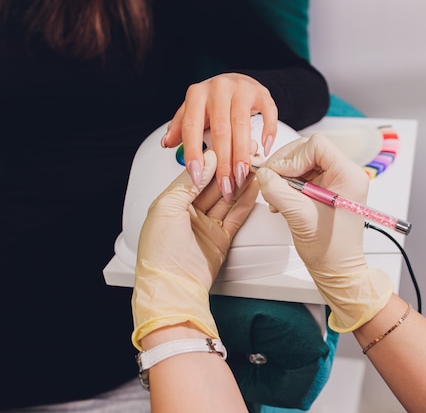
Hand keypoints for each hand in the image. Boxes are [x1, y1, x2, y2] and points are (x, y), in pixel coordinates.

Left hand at [131, 149, 258, 349]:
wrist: (173, 288)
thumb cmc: (160, 253)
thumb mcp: (167, 207)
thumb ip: (189, 182)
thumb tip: (205, 160)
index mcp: (171, 203)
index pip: (197, 175)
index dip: (212, 161)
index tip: (227, 148)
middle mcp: (189, 213)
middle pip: (214, 185)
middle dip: (229, 170)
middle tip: (246, 154)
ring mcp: (206, 225)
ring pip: (227, 198)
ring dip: (240, 182)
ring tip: (255, 167)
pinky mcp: (221, 238)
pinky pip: (236, 215)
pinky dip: (246, 201)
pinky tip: (254, 188)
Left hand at [163, 72, 277, 201]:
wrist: (237, 81)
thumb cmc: (215, 101)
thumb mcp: (193, 112)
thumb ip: (180, 127)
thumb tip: (167, 143)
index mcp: (197, 94)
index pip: (192, 126)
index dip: (194, 152)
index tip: (197, 175)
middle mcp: (218, 89)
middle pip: (220, 130)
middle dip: (223, 161)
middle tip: (225, 184)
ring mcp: (242, 89)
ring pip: (242, 125)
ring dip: (242, 154)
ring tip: (242, 175)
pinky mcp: (262, 93)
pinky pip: (268, 113)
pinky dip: (268, 132)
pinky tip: (264, 148)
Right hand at [255, 133, 392, 332]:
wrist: (338, 269)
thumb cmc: (330, 249)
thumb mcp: (300, 217)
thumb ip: (279, 192)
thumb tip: (263, 174)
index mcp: (348, 176)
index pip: (317, 145)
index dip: (293, 157)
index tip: (280, 175)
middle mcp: (345, 174)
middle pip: (308, 150)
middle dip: (286, 165)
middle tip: (271, 182)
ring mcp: (336, 181)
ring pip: (303, 162)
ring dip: (285, 176)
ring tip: (276, 197)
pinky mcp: (326, 189)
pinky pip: (303, 175)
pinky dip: (288, 184)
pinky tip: (281, 200)